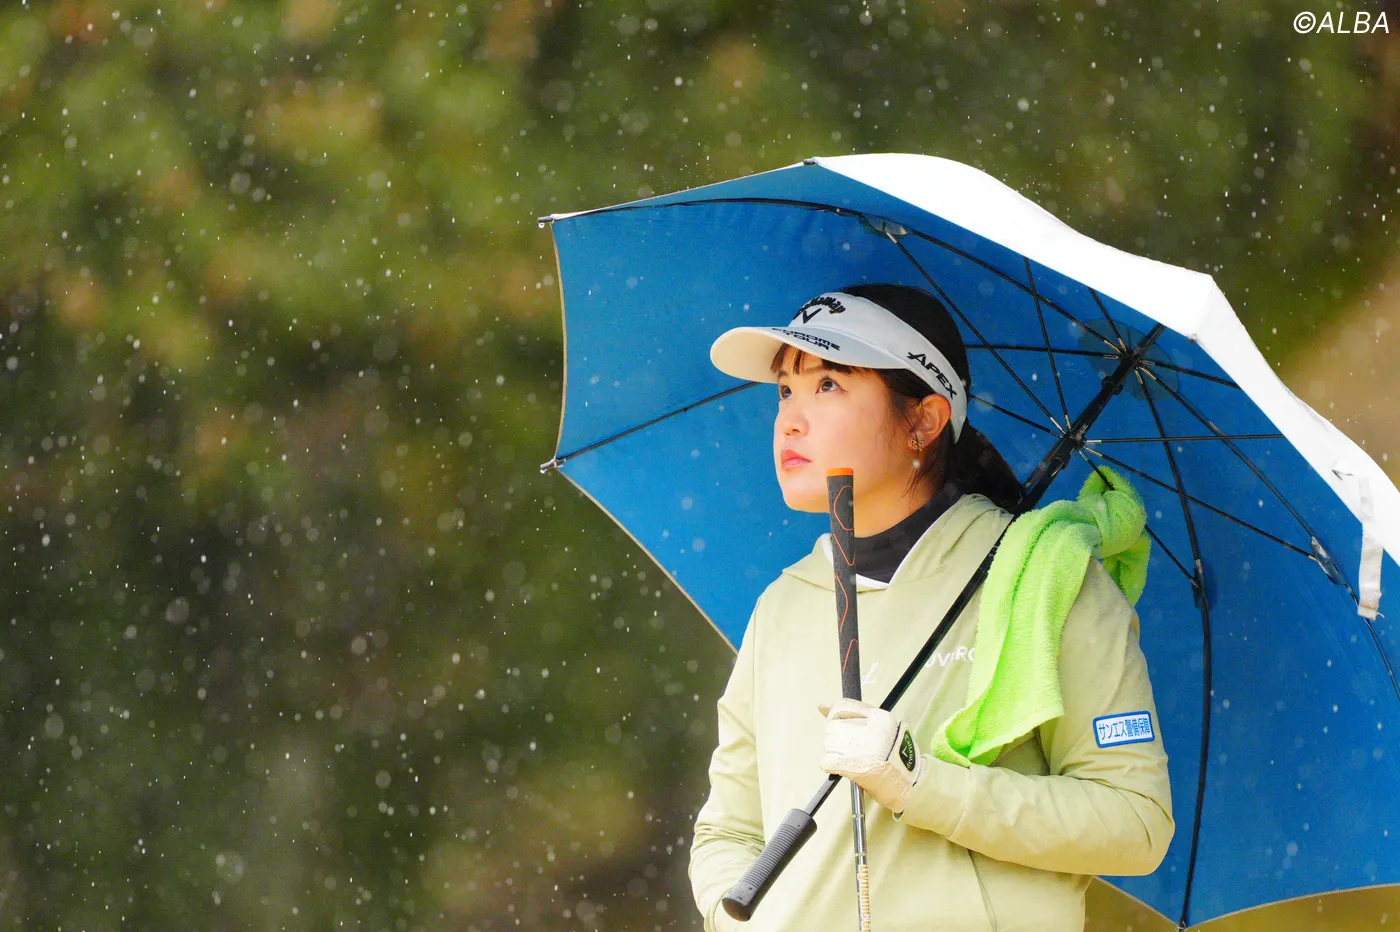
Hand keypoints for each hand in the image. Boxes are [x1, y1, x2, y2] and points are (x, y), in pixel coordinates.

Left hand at [817, 697, 925, 813]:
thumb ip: (858, 713)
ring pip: (829, 743)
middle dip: (838, 737)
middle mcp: (868, 729)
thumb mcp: (885, 727)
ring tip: (852, 760)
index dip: (836, 715)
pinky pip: (827, 761)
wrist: (909, 784)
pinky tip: (844, 769)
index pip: (844, 707)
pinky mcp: (849, 766)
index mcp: (880, 717)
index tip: (832, 718)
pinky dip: (832, 766)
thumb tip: (821, 705)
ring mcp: (858, 747)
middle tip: (851, 749)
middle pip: (834, 726)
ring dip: (836, 752)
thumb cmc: (897, 756)